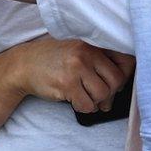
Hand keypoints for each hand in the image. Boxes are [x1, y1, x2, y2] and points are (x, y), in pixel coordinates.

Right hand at [7, 37, 134, 112]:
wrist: (24, 64)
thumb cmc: (55, 59)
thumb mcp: (79, 50)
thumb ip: (100, 61)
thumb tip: (121, 86)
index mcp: (93, 43)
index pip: (125, 60)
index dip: (124, 76)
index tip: (116, 83)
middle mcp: (86, 52)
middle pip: (116, 80)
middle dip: (110, 93)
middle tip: (100, 97)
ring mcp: (76, 67)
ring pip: (102, 94)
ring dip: (96, 101)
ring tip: (86, 97)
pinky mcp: (66, 83)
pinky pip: (87, 104)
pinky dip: (84, 107)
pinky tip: (76, 100)